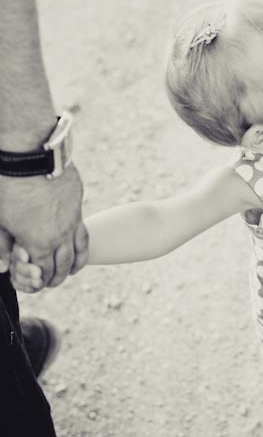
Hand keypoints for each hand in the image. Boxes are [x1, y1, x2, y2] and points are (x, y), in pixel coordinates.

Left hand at [0, 163, 88, 287]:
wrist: (30, 153)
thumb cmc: (8, 186)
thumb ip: (2, 246)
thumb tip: (4, 266)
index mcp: (39, 242)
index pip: (43, 273)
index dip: (38, 282)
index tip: (35, 282)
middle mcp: (61, 233)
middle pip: (64, 265)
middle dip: (58, 277)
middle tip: (53, 282)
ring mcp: (73, 216)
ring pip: (80, 248)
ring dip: (75, 263)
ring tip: (72, 270)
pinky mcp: (78, 200)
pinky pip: (81, 227)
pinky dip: (79, 241)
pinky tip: (75, 241)